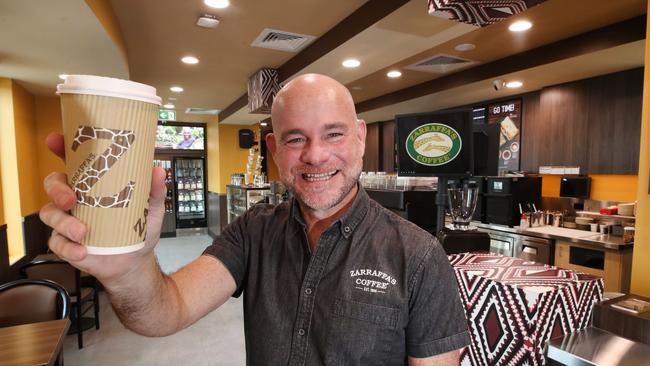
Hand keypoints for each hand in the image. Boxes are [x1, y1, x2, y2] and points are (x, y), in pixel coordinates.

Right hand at [39, 133, 166, 283]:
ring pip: (50, 213)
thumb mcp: (151, 209)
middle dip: (57, 189)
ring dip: (64, 223)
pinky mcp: (66, 243)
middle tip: (71, 200)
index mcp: (93, 184)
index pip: (73, 161)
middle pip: (53, 184)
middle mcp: (76, 199)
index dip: (61, 148)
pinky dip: (68, 247)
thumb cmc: (137, 230)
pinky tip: (82, 251)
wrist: (134, 261)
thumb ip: (155, 191)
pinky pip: (56, 243)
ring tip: (83, 232)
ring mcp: (68, 220)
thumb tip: (158, 171)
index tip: (56, 141)